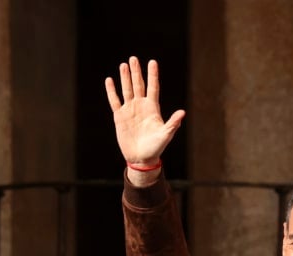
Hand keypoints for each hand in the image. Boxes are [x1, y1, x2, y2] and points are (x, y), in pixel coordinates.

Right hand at [104, 57, 185, 184]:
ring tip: (123, 64)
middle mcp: (141, 106)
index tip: (152, 62)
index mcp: (153, 108)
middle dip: (136, 72)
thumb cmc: (156, 147)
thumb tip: (183, 112)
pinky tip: (109, 80)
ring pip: (127, 90)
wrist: (142, 158)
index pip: (153, 87)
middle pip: (139, 85)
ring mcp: (130, 110)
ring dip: (125, 78)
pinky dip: (112, 91)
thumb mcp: (166, 135)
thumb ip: (173, 123)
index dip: (152, 75)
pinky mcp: (120, 116)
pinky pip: (115, 100)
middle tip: (133, 58)